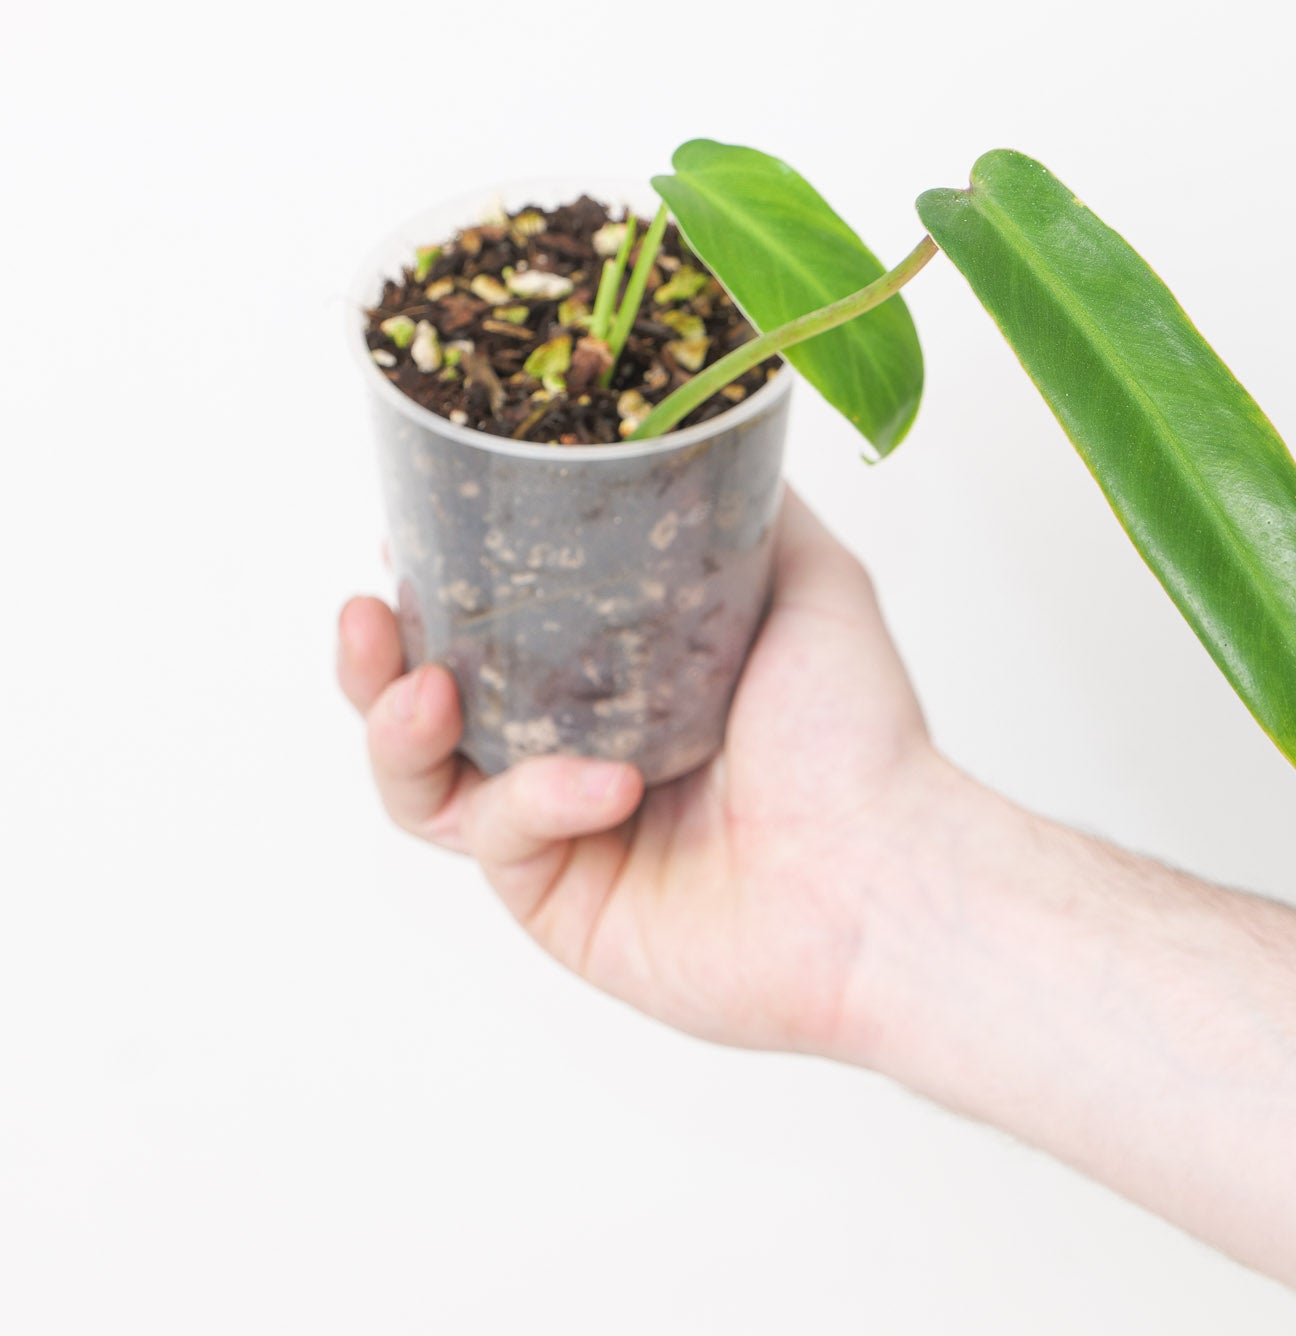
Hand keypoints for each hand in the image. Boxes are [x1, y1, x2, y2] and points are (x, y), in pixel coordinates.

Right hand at [337, 489, 954, 1056]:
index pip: (501, 632)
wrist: (887, 877)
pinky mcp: (560, 905)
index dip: (443, 590)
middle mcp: (581, 756)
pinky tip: (600, 786)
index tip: (407, 539)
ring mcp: (565, 835)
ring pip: (428, 785)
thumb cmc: (859, 736)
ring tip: (421, 691)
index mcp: (625, 684)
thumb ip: (744, 509)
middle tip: (368, 614)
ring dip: (399, 731)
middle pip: (435, 707)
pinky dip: (533, 803)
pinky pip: (500, 843)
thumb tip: (696, 430)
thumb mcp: (809, 580)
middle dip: (379, 663)